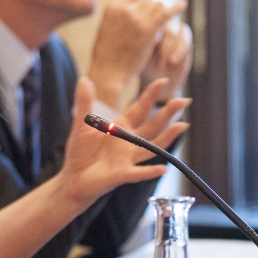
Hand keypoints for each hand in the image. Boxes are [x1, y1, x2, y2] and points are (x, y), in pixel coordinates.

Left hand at [58, 77, 189, 208]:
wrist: (73, 178)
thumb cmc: (81, 151)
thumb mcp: (81, 125)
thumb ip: (84, 103)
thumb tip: (84, 79)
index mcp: (120, 127)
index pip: (140, 108)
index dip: (151, 95)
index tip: (163, 80)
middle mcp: (129, 141)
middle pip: (152, 125)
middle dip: (168, 112)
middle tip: (184, 99)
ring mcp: (127, 158)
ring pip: (151, 147)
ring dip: (167, 137)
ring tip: (182, 125)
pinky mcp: (121, 174)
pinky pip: (138, 172)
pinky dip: (150, 171)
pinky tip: (163, 168)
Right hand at [87, 0, 187, 108]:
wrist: (109, 71)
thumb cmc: (106, 55)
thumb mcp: (106, 28)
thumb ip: (118, 17)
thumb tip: (130, 11)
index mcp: (112, 7)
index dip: (141, 1)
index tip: (144, 12)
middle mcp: (124, 9)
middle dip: (152, 10)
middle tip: (153, 24)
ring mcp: (137, 17)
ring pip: (158, 5)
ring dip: (160, 15)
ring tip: (160, 27)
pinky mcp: (149, 29)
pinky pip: (167, 13)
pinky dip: (177, 7)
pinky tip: (183, 4)